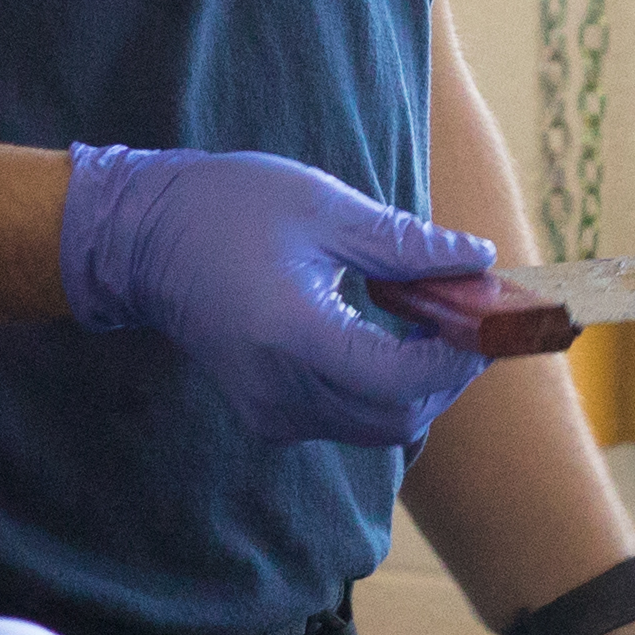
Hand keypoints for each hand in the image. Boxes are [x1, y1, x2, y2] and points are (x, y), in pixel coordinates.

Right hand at [59, 146, 491, 446]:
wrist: (145, 241)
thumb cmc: (229, 209)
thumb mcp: (324, 207)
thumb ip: (405, 244)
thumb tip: (479, 258)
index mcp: (292, 335)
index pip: (401, 378)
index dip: (457, 355)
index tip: (488, 315)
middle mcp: (281, 390)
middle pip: (399, 415)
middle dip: (449, 372)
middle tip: (472, 316)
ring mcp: (272, 411)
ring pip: (380, 426)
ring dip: (421, 383)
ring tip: (435, 321)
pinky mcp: (270, 416)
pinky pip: (349, 421)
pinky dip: (386, 390)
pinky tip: (391, 338)